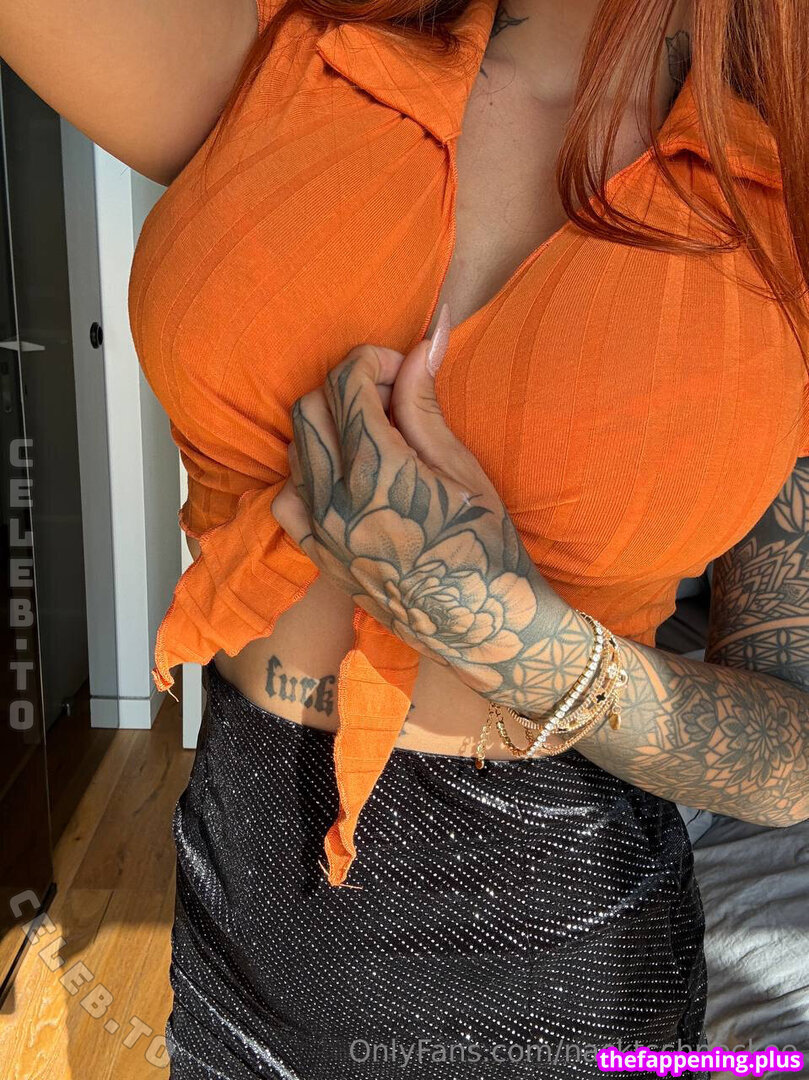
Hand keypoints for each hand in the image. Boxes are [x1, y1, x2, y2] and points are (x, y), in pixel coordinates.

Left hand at [271, 305, 540, 691]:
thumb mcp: (464, 471)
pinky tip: (344, 478)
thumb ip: (426, 407)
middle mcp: (335, 498)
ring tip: (373, 437)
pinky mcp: (318, 554)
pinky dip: (307, 473)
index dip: (373, 359)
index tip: (401, 366)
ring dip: (326, 426)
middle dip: (346, 387)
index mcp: (377, 471)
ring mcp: (320, 530)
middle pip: (310, 408)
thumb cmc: (486, 550)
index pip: (345, 383)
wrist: (482, 629)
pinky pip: (287, 497)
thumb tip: (420, 347)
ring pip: (295, 448)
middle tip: (390, 399)